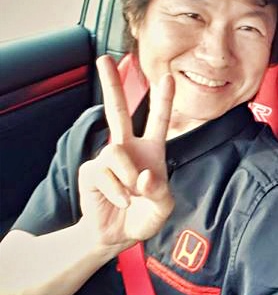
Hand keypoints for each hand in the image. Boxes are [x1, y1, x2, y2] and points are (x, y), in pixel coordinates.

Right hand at [77, 55, 174, 249]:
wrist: (118, 235)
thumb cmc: (143, 216)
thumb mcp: (163, 208)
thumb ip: (160, 192)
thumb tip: (143, 175)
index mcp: (151, 152)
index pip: (158, 121)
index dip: (163, 100)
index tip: (168, 76)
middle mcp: (128, 148)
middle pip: (118, 110)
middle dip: (111, 84)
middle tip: (105, 59)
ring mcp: (107, 157)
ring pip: (116, 151)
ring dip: (126, 176)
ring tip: (130, 195)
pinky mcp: (91, 171)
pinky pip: (104, 172)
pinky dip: (116, 190)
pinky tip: (119, 200)